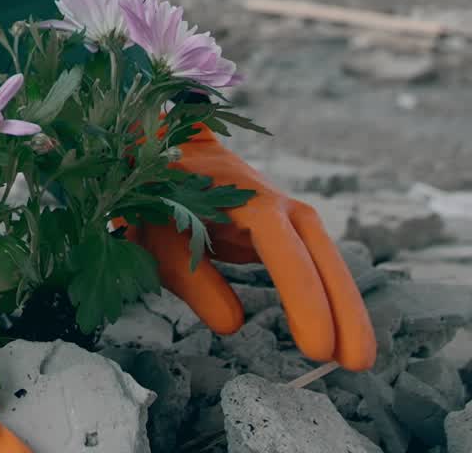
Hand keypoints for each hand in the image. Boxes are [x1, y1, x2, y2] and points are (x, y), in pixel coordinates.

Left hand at [127, 127, 376, 369]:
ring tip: (355, 359)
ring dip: (345, 305)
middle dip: (343, 307)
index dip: (304, 298)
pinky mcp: (286, 231)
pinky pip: (315, 264)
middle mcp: (277, 203)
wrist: (168, 150)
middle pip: (321, 254)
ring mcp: (287, 214)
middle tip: (355, 363)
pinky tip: (340, 333)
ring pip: (327, 259)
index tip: (317, 346)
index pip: (284, 250)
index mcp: (243, 197)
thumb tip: (232, 325)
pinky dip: (330, 296)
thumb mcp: (160, 234)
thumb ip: (192, 278)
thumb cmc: (158, 193)